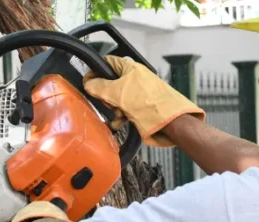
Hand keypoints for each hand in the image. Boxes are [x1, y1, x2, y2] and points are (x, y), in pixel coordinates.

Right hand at [83, 55, 205, 146]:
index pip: (107, 62)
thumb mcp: (117, 92)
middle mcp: (134, 78)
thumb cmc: (147, 102)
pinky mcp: (142, 106)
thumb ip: (98, 86)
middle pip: (110, 83)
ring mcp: (138, 92)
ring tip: (118, 115)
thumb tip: (87, 83)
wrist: (170, 122)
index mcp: (129, 68)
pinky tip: (121, 122)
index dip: (95, 70)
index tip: (87, 82)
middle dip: (106, 96)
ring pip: (117, 98)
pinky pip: (125, 108)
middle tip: (109, 103)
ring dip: (113, 109)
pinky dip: (121, 116)